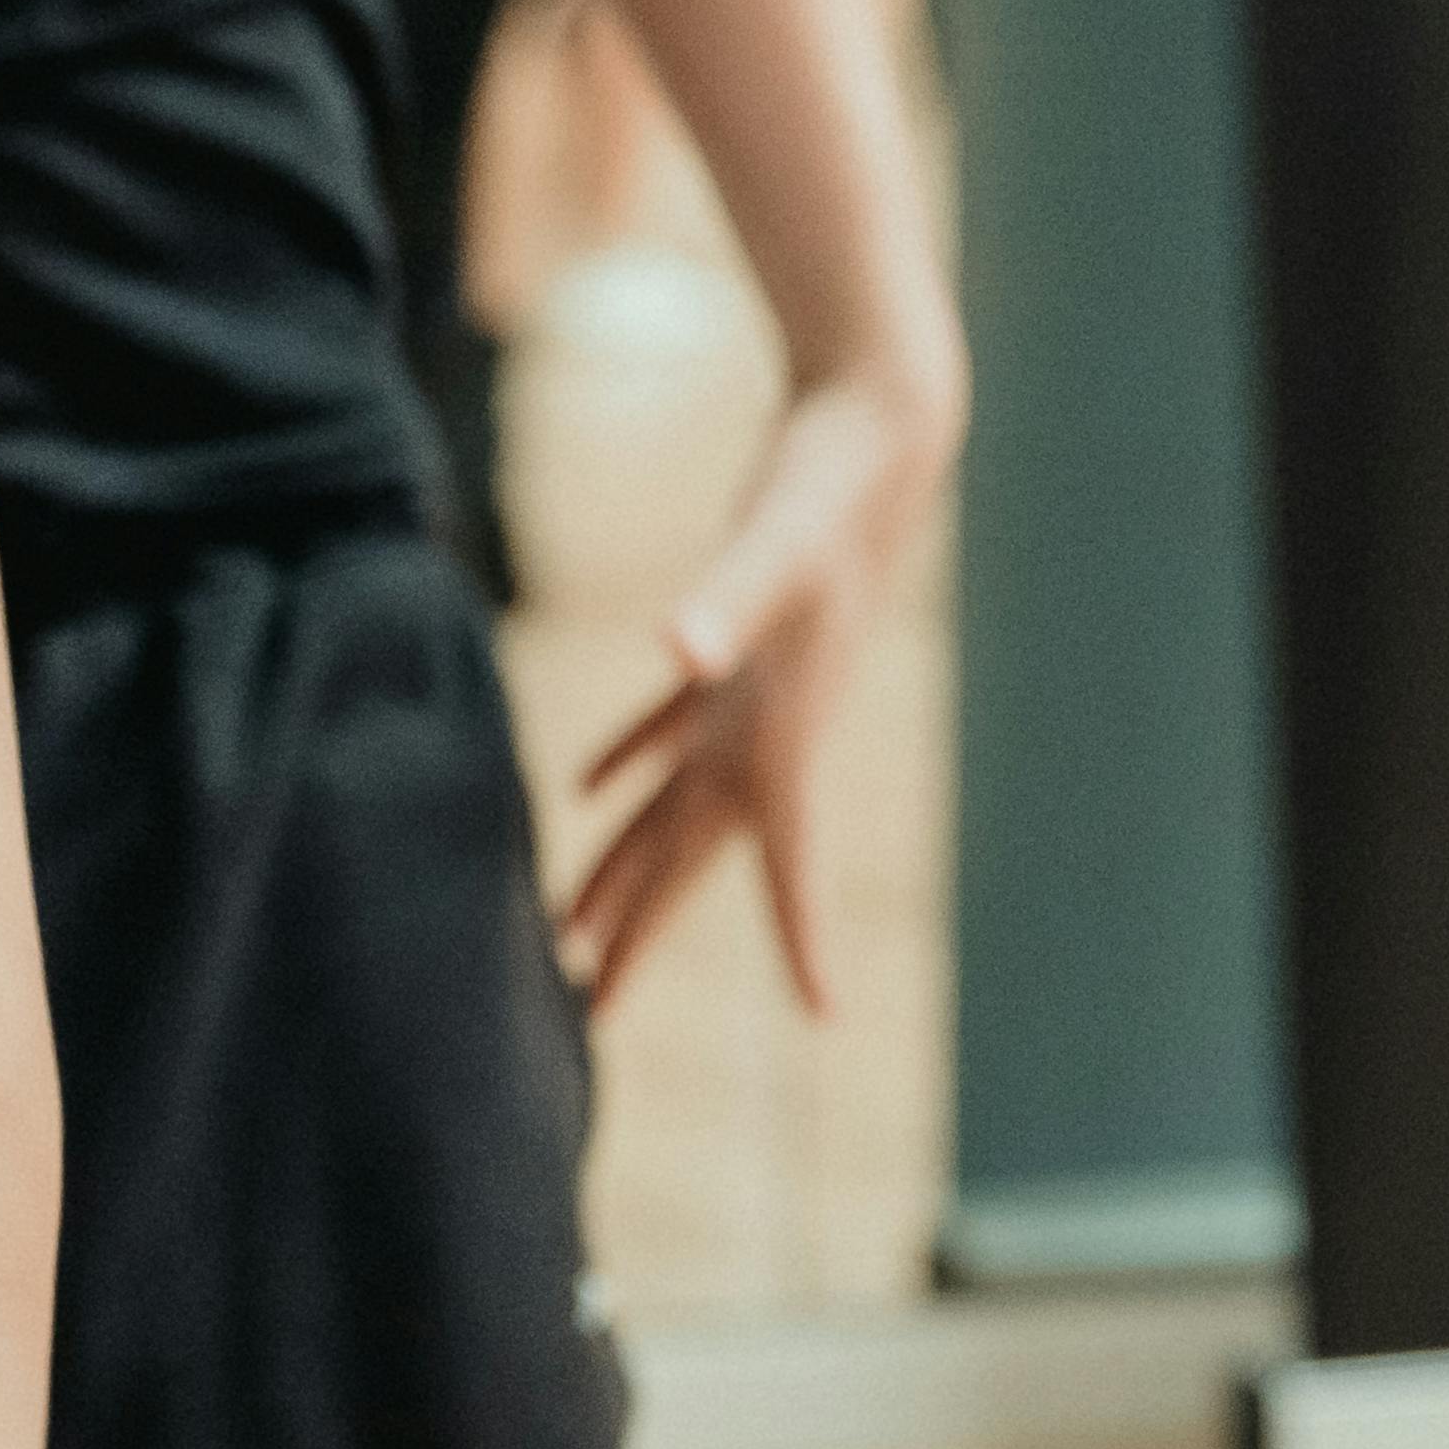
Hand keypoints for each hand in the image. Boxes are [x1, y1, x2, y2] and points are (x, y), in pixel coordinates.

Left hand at [558, 333, 963, 1012]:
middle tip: (589, 1015)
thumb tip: (679, 651)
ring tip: (573, 936)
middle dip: (643, 935)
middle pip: (696, 859)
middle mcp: (770, 732)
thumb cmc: (829, 492)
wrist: (874, 433)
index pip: (792, 861)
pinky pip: (672, 732)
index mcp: (786, 735)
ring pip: (676, 807)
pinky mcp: (733, 651)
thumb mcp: (773, 548)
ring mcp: (752, 694)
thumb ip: (725, 602)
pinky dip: (630, 765)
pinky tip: (590, 791)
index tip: (826, 1012)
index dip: (805, 938)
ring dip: (627, 867)